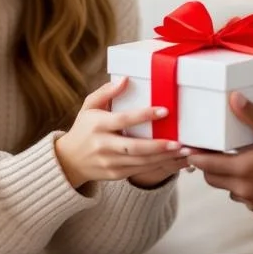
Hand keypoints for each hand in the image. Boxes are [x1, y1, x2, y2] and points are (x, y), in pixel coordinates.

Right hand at [54, 77, 190, 188]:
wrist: (69, 161)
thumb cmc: (84, 128)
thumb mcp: (89, 106)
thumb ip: (106, 92)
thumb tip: (125, 79)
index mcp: (98, 125)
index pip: (123, 120)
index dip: (144, 115)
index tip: (164, 110)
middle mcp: (103, 145)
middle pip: (134, 147)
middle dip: (158, 146)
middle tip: (180, 142)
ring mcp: (109, 162)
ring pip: (140, 162)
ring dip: (163, 158)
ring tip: (184, 151)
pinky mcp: (116, 174)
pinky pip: (140, 171)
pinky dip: (158, 165)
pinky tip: (174, 160)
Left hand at [188, 92, 252, 218]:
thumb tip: (234, 99)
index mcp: (245, 169)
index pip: (206, 164)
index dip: (195, 155)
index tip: (190, 147)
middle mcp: (245, 190)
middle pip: (213, 179)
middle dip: (210, 165)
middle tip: (215, 150)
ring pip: (230, 190)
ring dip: (230, 177)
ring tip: (242, 161)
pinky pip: (247, 200)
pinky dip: (247, 189)